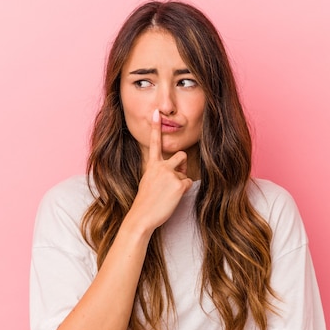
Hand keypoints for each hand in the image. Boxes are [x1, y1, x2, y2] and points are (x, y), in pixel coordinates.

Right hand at [129, 109, 193, 230]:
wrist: (141, 216)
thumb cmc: (145, 202)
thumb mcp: (148, 182)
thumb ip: (161, 172)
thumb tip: (178, 171)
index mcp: (151, 165)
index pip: (154, 143)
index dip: (155, 127)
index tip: (156, 112)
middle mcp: (161, 167)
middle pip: (181, 155)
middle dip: (182, 165)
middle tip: (173, 179)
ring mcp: (170, 175)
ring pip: (185, 172)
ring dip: (181, 180)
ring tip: (169, 192)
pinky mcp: (179, 185)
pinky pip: (188, 183)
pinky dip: (183, 191)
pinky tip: (172, 198)